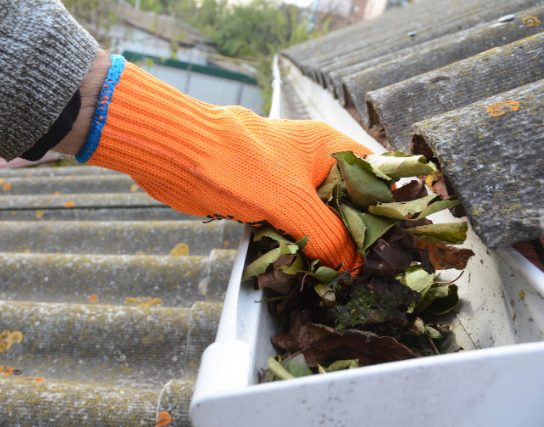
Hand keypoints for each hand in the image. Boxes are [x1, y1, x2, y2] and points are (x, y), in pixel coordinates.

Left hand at [77, 56, 372, 269]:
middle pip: (348, 203)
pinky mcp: (265, 201)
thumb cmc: (237, 164)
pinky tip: (306, 269)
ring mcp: (288, 183)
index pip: (377, 176)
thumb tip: (352, 266)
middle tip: (368, 270)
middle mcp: (313, 164)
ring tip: (341, 276)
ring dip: (325, 245)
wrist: (178, 156)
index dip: (389, 209)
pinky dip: (298, 246)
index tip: (396, 244)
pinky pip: (291, 227)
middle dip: (355, 234)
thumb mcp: (291, 202)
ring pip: (318, 218)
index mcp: (329, 149)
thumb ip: (326, 234)